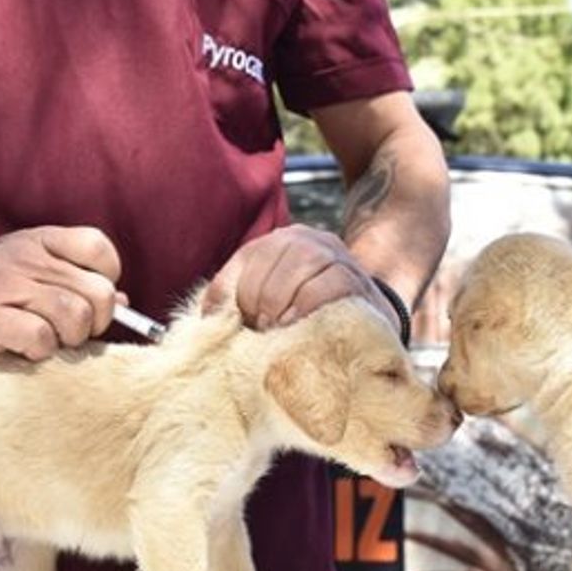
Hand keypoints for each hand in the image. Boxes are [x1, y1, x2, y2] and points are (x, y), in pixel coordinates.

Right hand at [0, 226, 121, 360]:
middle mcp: (27, 258)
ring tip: (49, 342)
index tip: (90, 300)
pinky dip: (40, 352)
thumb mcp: (31, 271)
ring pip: (75, 316)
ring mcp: (7, 286)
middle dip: (96, 322)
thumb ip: (76, 281)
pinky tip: (25, 350)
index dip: (107, 280)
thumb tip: (125, 303)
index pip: (99, 249)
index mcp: (41, 241)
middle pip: (98, 293)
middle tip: (73, 333)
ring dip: (70, 339)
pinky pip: (40, 337)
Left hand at [206, 224, 400, 334]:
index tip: (238, 323)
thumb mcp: (270, 305)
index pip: (246, 259)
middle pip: (271, 257)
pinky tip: (298, 325)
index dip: (234, 293)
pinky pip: (331, 282)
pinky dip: (308, 304)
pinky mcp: (357, 278)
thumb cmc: (308, 318)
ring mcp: (336, 255)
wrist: (367, 322)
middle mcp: (308, 239)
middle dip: (257, 299)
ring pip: (302, 263)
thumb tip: (204, 322)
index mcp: (279, 242)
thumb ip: (238, 304)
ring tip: (276, 330)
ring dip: (281, 300)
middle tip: (258, 330)